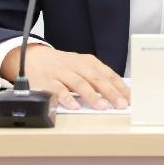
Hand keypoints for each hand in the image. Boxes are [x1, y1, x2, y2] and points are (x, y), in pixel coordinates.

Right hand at [1, 44, 130, 110]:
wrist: (32, 57)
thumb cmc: (62, 66)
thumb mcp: (81, 67)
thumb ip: (97, 79)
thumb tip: (118, 95)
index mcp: (88, 62)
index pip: (109, 75)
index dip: (121, 87)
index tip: (131, 99)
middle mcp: (76, 66)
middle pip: (97, 79)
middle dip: (111, 92)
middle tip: (121, 104)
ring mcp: (62, 73)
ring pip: (80, 83)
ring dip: (92, 96)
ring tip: (103, 107)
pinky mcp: (47, 82)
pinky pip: (59, 91)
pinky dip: (67, 99)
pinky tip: (75, 107)